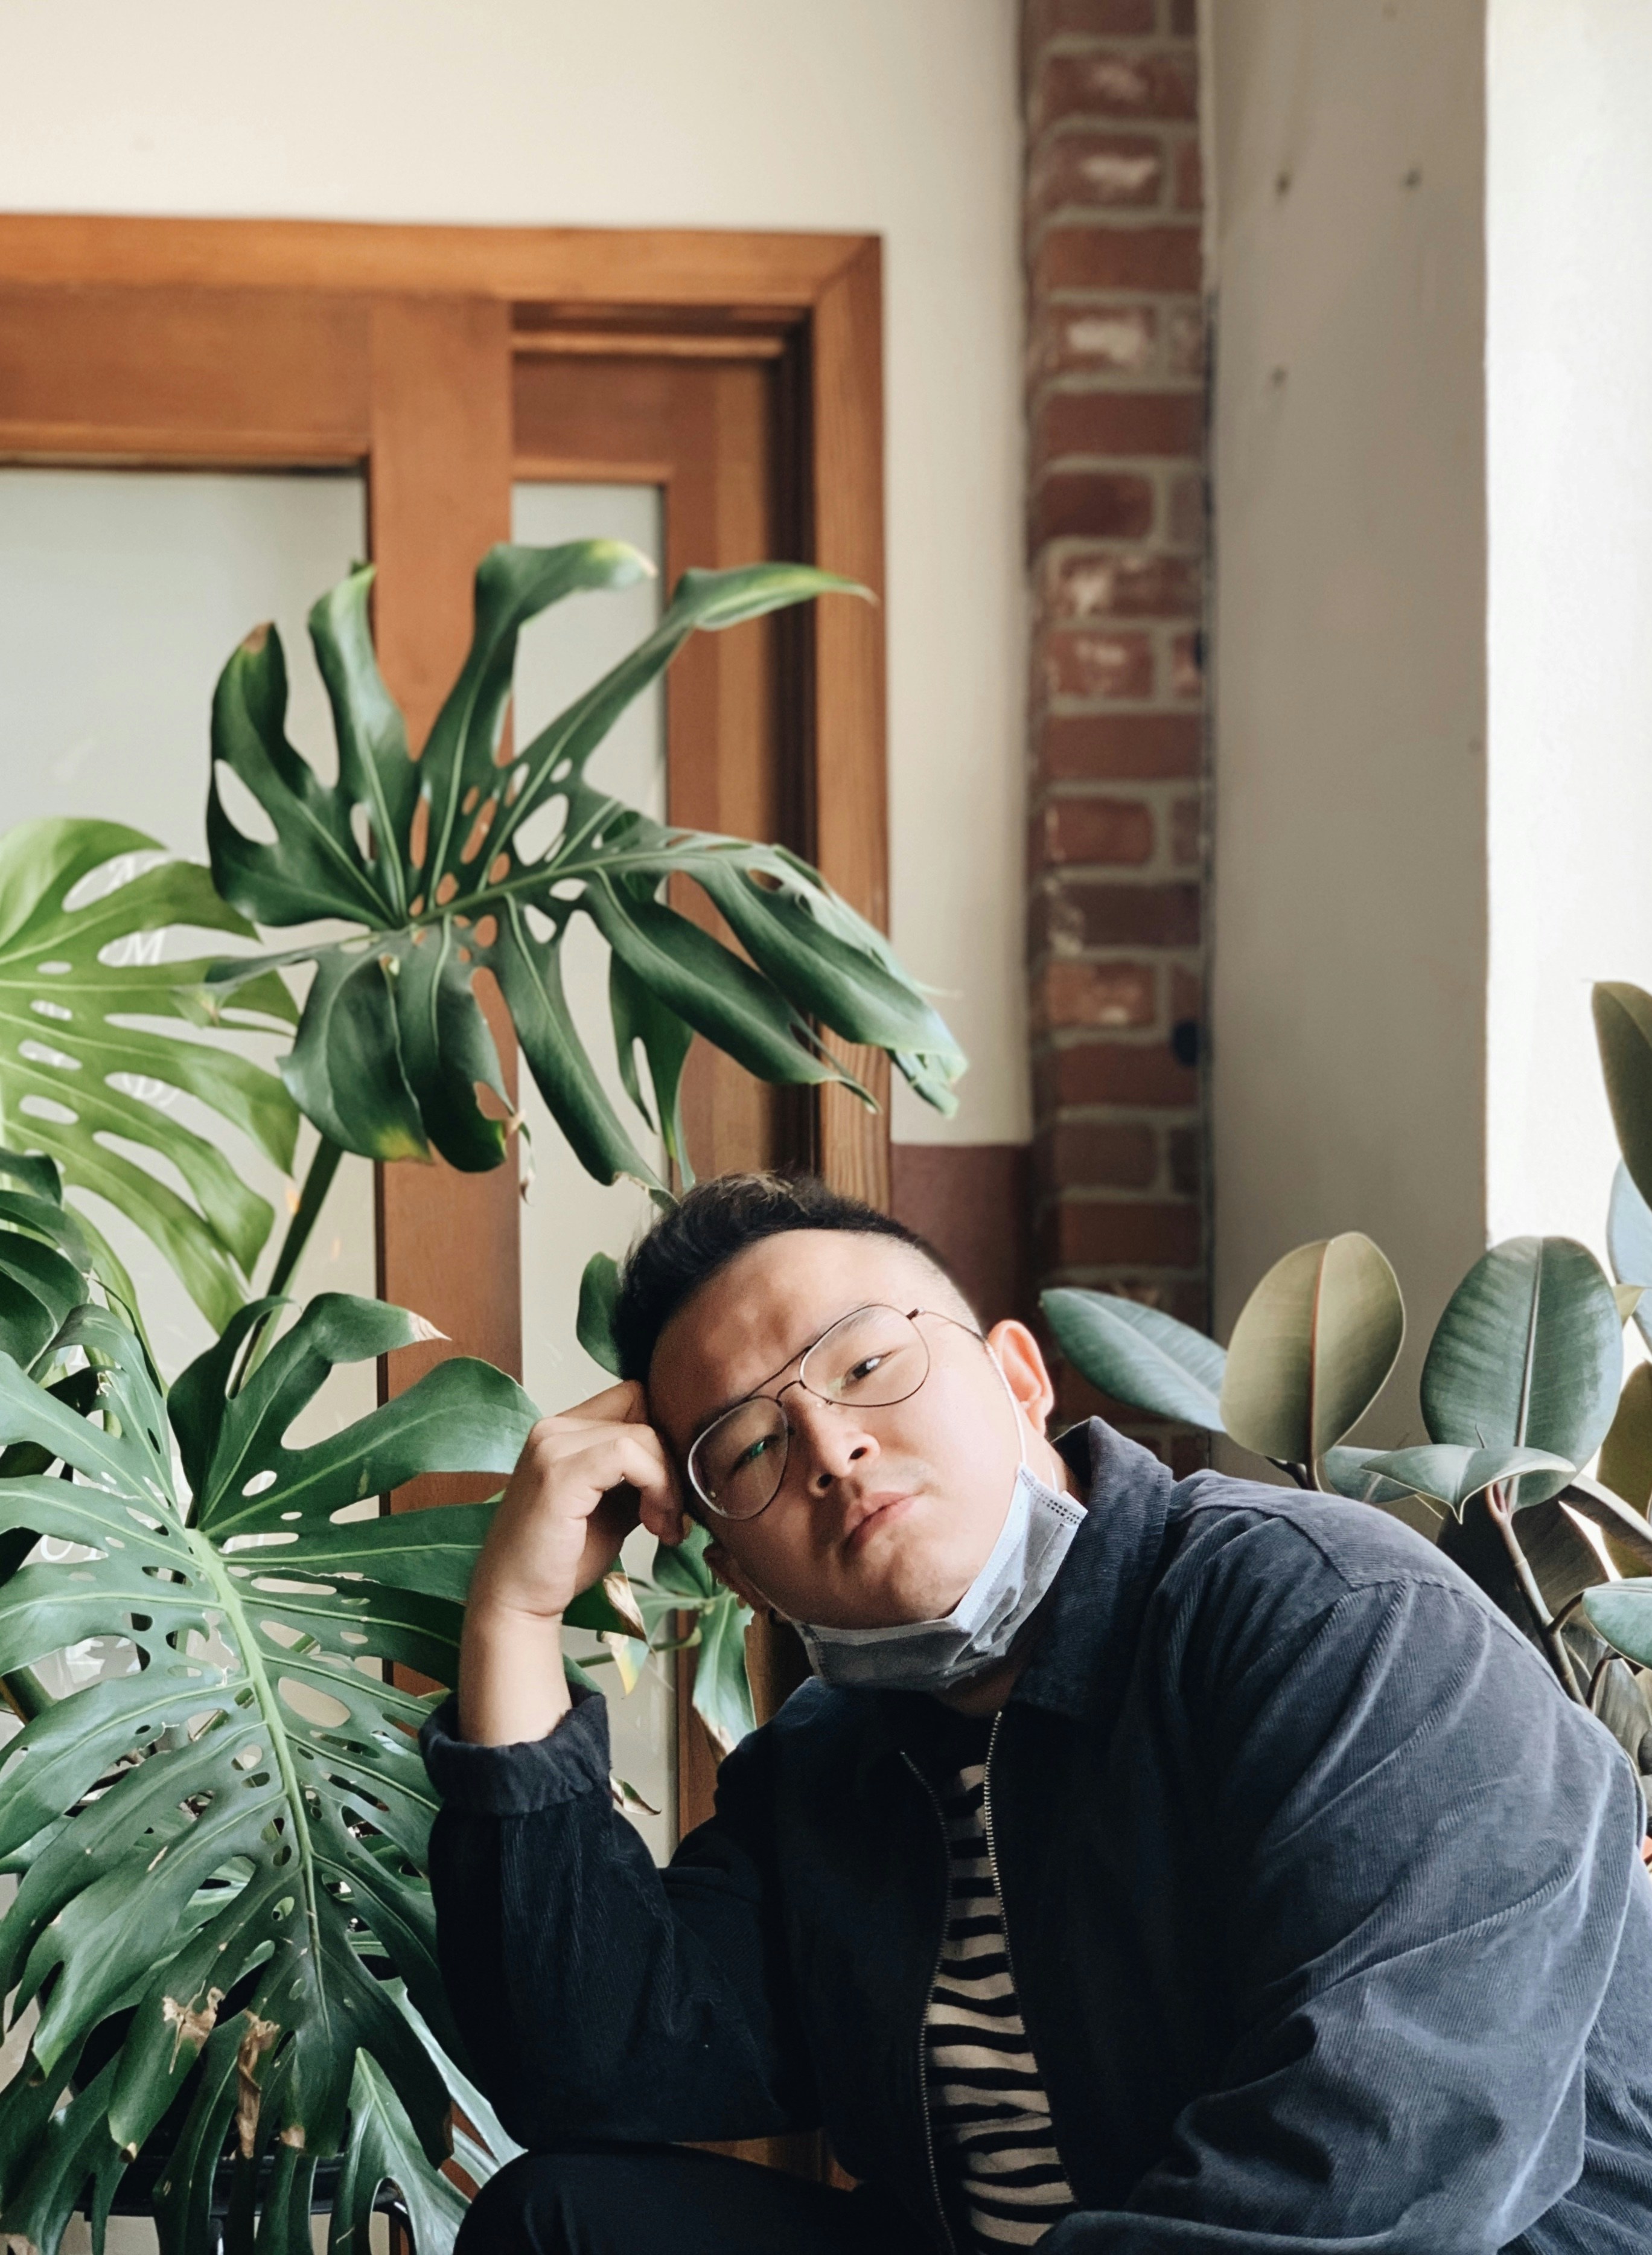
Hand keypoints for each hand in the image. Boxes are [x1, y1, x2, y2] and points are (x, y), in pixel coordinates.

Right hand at [469, 1381, 688, 1623]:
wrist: (516, 1602)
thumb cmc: (562, 1559)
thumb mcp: (612, 1506)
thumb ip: (639, 1476)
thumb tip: (687, 1464)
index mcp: (562, 1430)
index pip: (634, 1397)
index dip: (663, 1436)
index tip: (669, 1486)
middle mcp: (552, 1428)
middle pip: (644, 1409)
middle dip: (670, 1458)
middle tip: (671, 1512)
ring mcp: (552, 1447)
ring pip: (643, 1433)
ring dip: (668, 1481)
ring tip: (663, 1525)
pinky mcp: (559, 1474)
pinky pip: (629, 1455)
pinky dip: (656, 1486)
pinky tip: (655, 1524)